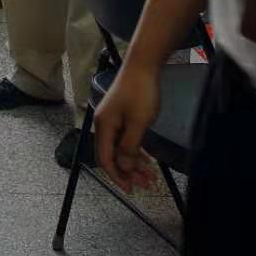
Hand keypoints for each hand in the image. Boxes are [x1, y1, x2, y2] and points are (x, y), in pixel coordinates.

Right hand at [94, 61, 160, 191]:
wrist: (142, 66)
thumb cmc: (140, 93)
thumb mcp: (138, 123)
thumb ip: (129, 147)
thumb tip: (124, 168)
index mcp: (104, 126)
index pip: (105, 158)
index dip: (117, 176)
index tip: (131, 189)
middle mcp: (104, 124)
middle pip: (111, 155)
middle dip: (127, 172)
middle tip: (146, 185)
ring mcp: (113, 119)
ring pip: (120, 148)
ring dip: (133, 163)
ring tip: (150, 176)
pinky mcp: (121, 115)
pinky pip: (125, 139)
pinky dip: (135, 151)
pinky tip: (147, 159)